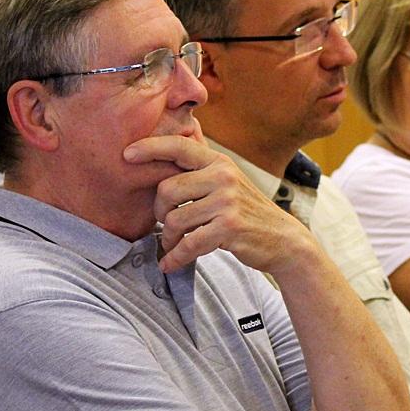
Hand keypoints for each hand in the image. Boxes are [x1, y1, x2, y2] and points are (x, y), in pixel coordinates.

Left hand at [123, 135, 313, 274]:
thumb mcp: (228, 183)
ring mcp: (227, 202)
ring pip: (174, 219)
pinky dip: (175, 257)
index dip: (150, 147)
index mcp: (219, 162)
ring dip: (167, 238)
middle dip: (158, 212)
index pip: (179, 147)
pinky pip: (188, 244)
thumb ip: (201, 172)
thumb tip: (162, 160)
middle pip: (167, 189)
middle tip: (163, 224)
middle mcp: (223, 177)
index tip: (127, 154)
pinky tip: (171, 263)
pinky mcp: (229, 228)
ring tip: (171, 245)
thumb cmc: (248, 212)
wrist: (283, 239)